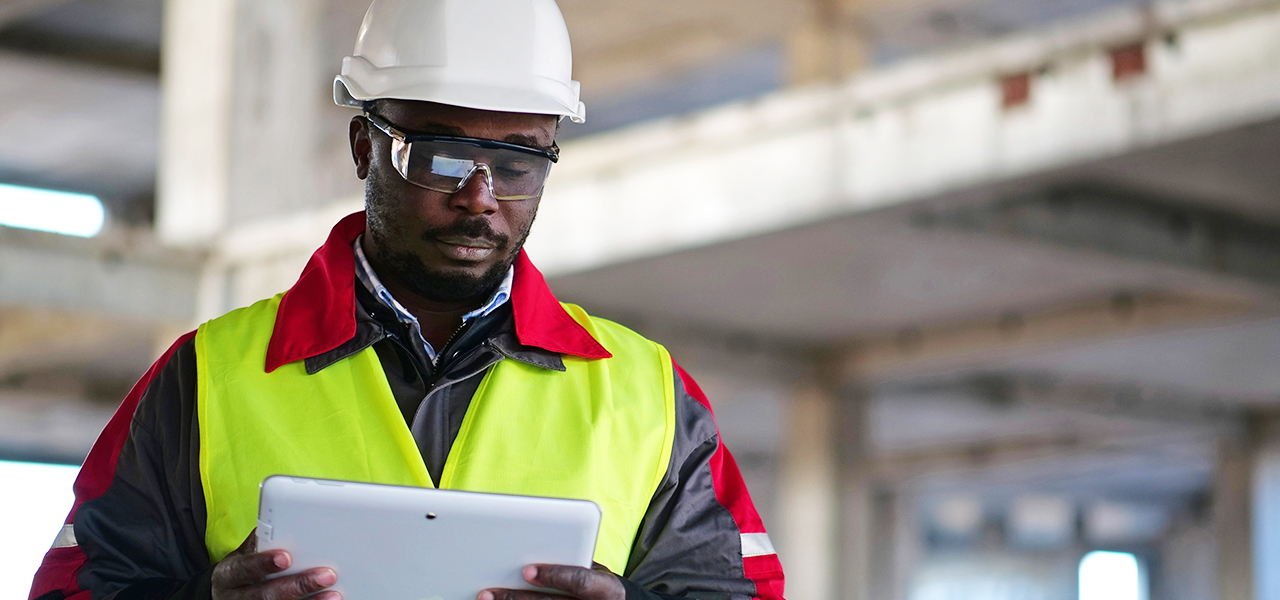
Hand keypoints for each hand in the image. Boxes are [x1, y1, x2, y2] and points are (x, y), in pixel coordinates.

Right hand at [211, 528, 340, 599]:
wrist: (227, 596)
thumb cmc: (242, 569)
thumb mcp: (243, 554)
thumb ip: (261, 541)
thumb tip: (286, 519)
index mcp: (230, 574)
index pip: (244, 568)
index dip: (263, 563)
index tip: (286, 557)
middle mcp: (237, 596)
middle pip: (265, 594)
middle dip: (298, 585)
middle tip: (327, 575)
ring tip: (333, 595)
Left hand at [479, 564, 624, 599]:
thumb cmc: (602, 586)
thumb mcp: (598, 572)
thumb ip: (573, 560)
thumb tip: (534, 544)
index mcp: (607, 590)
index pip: (580, 582)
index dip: (554, 575)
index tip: (527, 570)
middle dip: (516, 599)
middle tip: (488, 592)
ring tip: (486, 598)